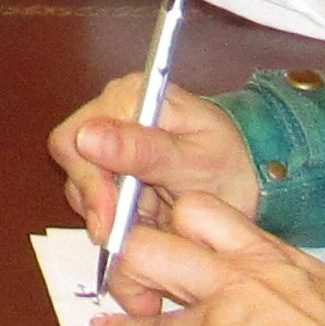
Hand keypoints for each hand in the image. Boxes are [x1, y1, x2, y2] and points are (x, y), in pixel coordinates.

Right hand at [44, 71, 268, 235]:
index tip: (111, 217)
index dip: (89, 181)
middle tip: (126, 230)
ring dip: (109, 209)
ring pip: (80, 183)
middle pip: (73, 161)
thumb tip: (88, 137)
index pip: (77, 138)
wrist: (251, 179)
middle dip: (99, 200)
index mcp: (130, 96)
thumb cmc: (229, 163)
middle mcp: (112, 110)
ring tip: (151, 217)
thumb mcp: (193, 161)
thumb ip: (142, 150)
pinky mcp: (112, 166)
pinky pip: (95, 196)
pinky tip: (148, 216)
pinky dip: (117, 214)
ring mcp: (109, 139)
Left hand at [86, 195, 324, 325]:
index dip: (173, 221)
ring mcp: (217, 323)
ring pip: (150, 317)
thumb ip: (291, 273)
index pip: (201, 212)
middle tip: (128, 279)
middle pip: (154, 250)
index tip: (161, 234)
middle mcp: (233, 279)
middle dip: (132, 264)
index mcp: (265, 254)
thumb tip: (281, 274)